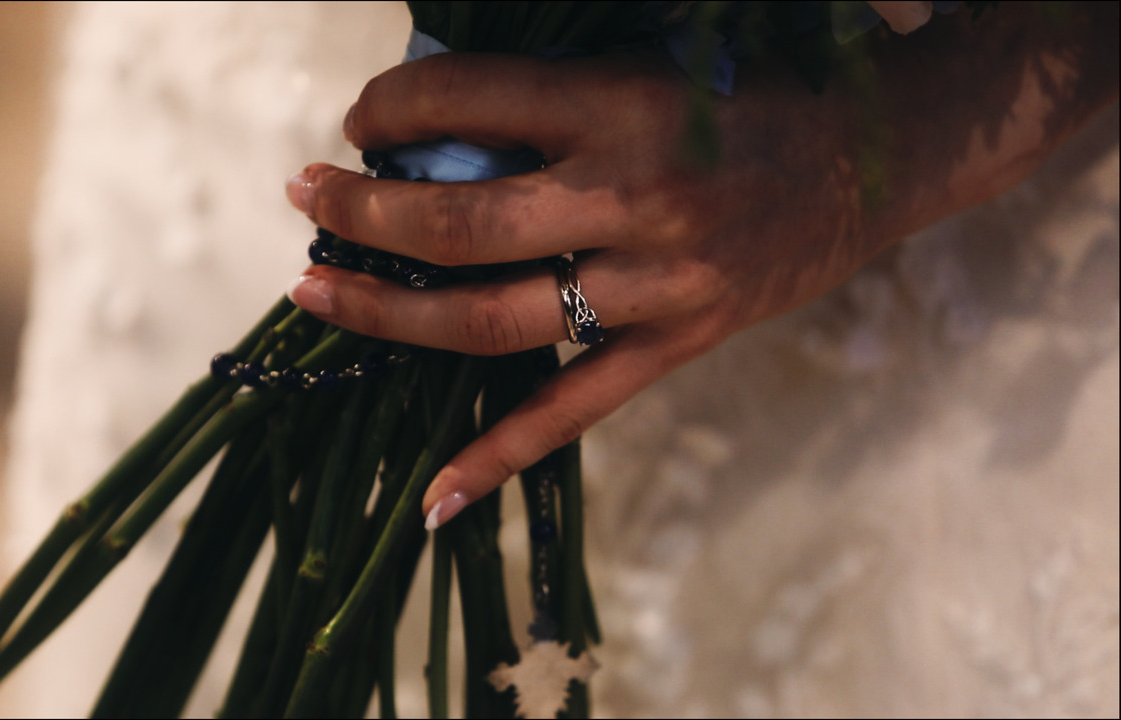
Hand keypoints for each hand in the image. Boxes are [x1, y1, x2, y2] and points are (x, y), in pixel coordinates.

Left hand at [283, 7, 1116, 526]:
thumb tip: (432, 126)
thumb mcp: (651, 66)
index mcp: (624, 107)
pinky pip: (577, 409)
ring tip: (319, 296)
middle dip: (365, 210)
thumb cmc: (755, 97)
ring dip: (394, 313)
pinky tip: (433, 496)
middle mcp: (635, 198)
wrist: (875, 155)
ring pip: (497, 319)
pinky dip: (500, 454)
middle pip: (463, 220)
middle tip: (304, 198)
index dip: (392, 104)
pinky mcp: (681, 343)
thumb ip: (549, 99)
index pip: (470, 99)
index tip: (359, 118)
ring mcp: (658, 284)